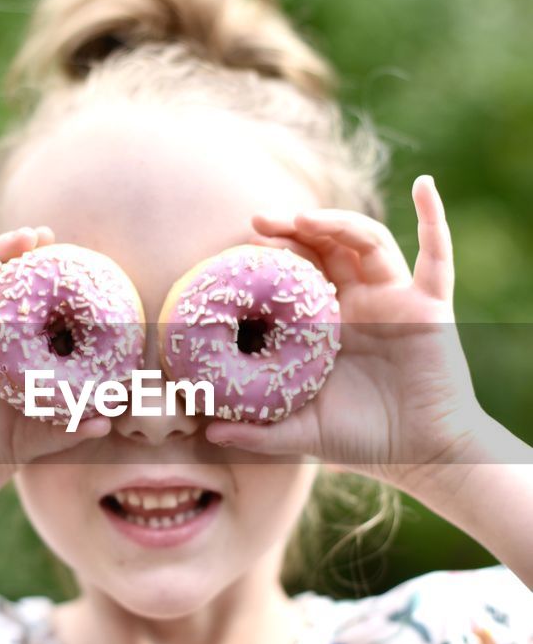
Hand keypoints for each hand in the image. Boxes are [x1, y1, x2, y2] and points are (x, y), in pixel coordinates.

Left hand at [205, 176, 483, 491]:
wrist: (421, 457)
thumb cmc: (364, 441)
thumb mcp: (301, 431)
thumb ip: (256, 432)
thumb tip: (205, 431)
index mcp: (329, 323)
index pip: (298, 272)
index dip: (273, 255)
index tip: (239, 247)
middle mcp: (361, 302)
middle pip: (327, 246)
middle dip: (295, 226)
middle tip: (260, 220)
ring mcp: (396, 299)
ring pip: (367, 242)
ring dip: (338, 221)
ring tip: (305, 217)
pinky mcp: (430, 305)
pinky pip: (437, 255)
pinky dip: (434, 217)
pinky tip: (424, 185)